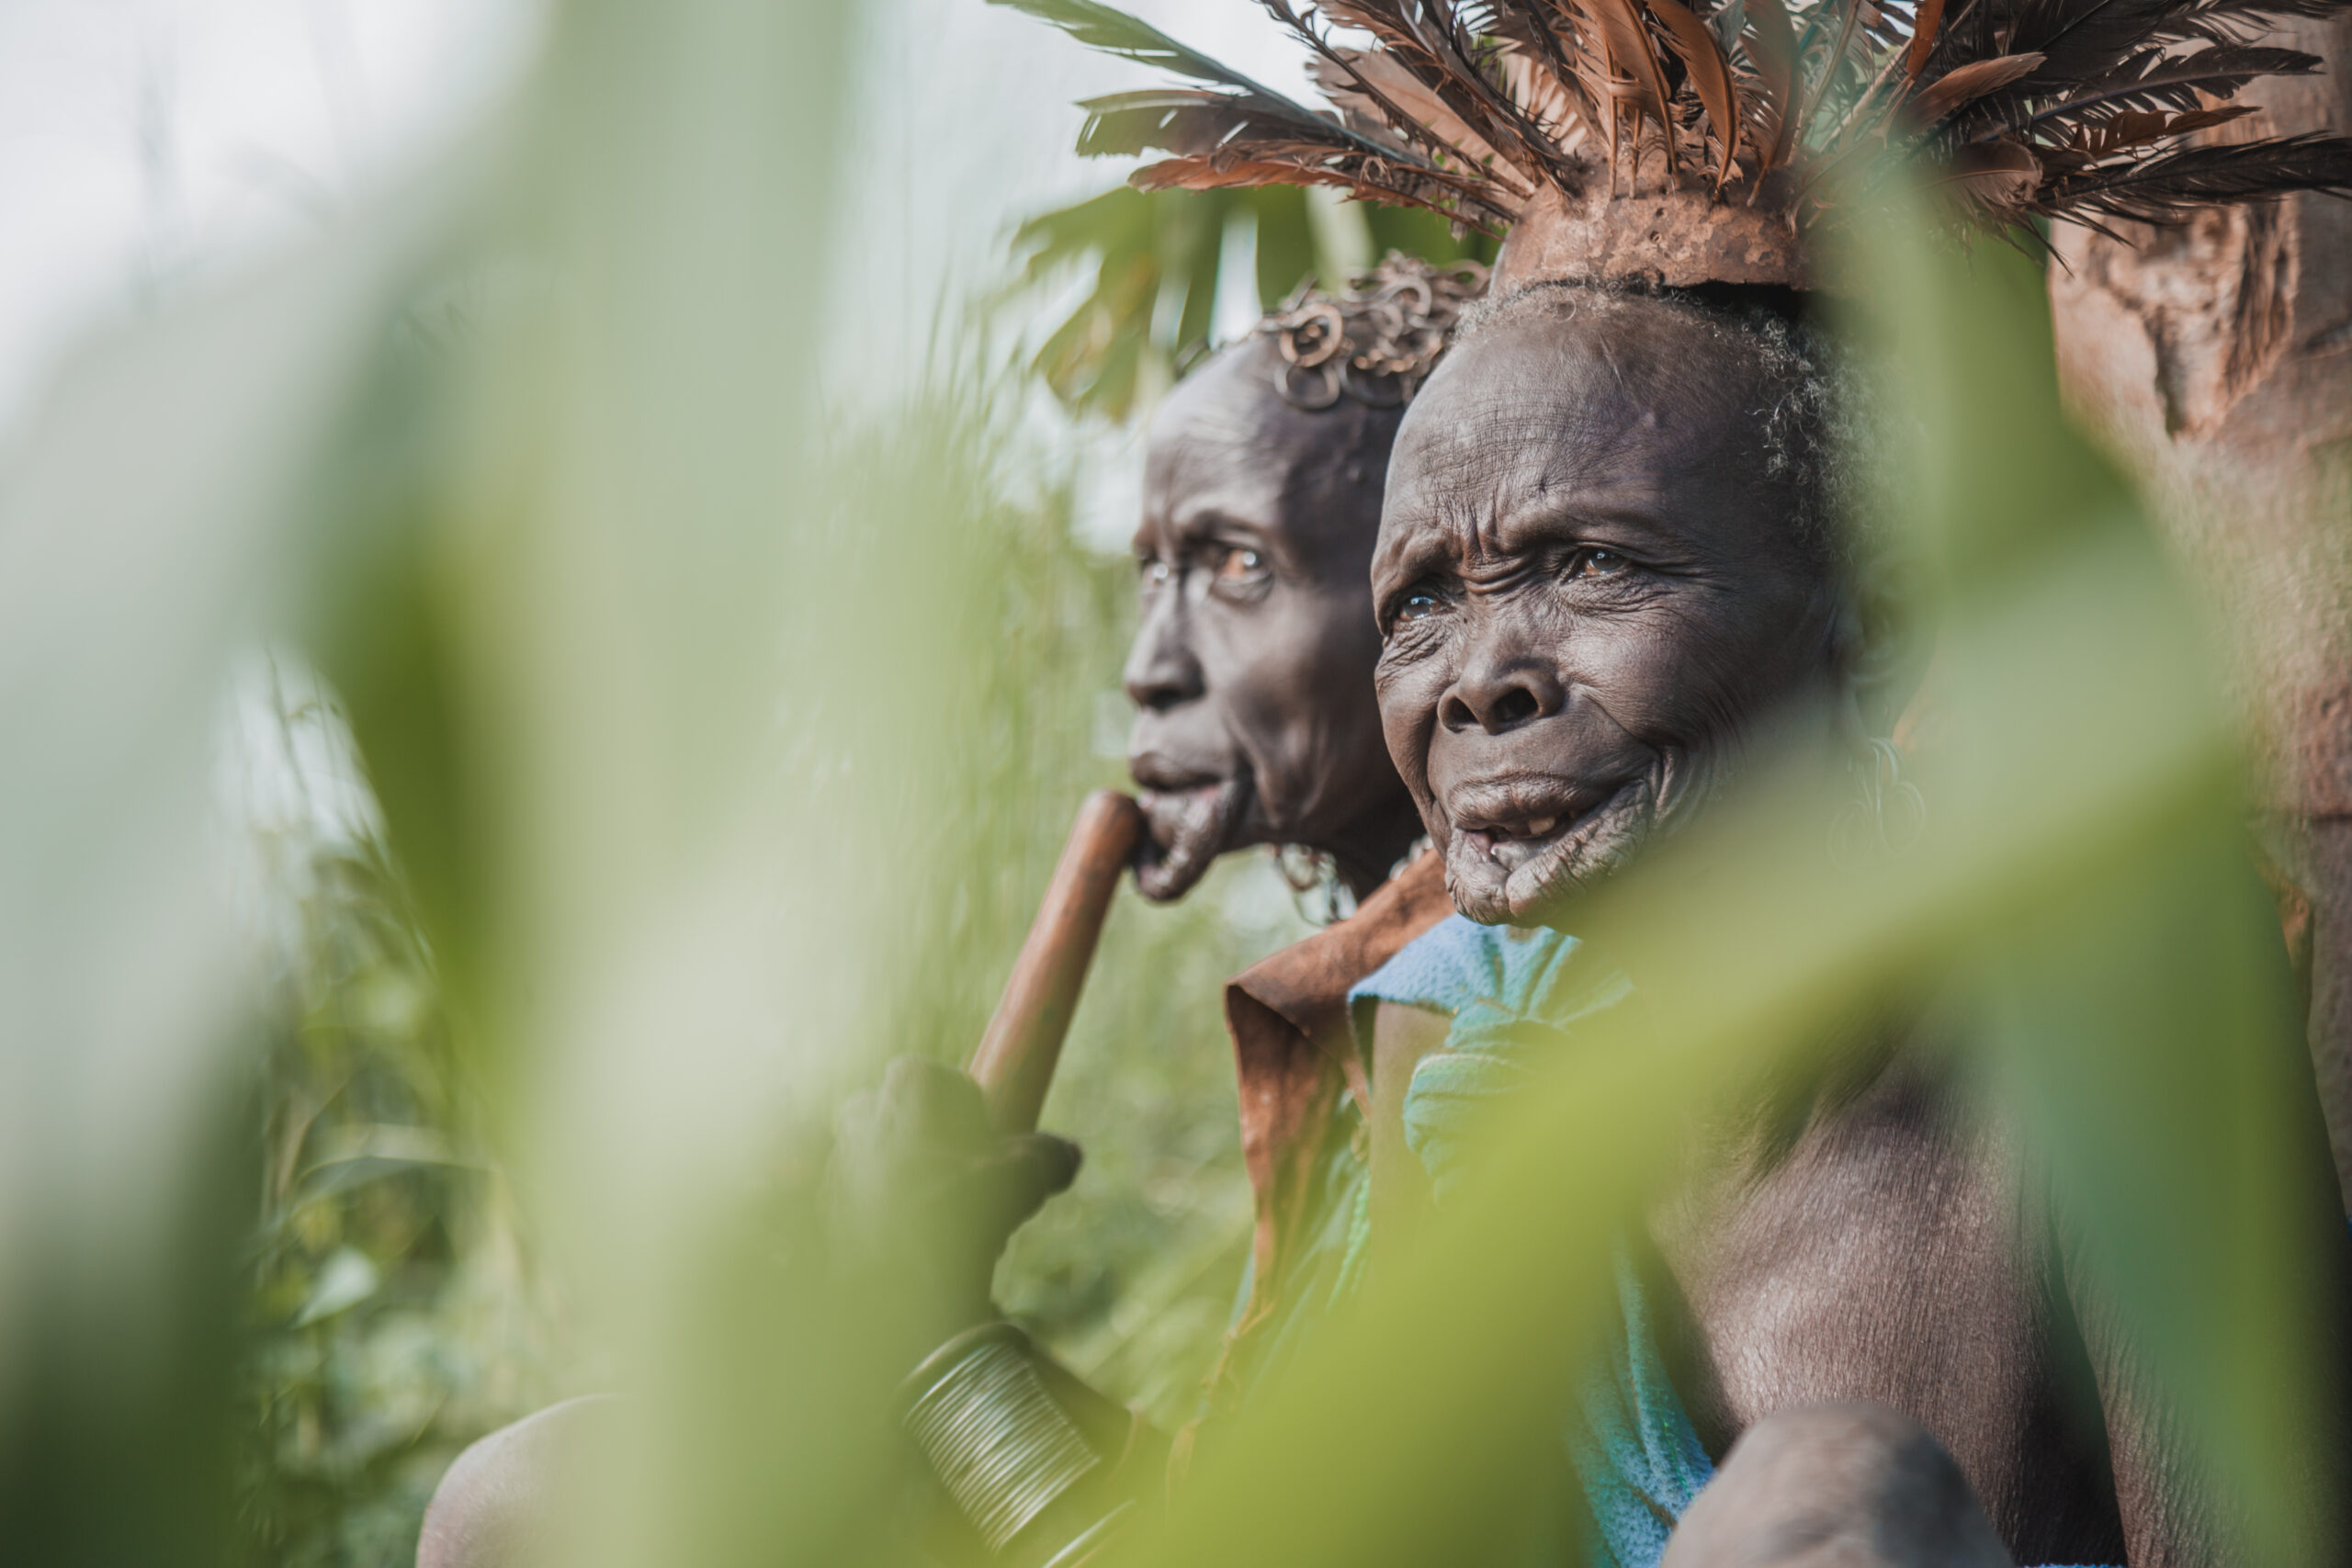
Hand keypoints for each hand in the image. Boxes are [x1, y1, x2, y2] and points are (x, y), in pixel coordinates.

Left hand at [828, 1057, 1080, 1356]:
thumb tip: (1067, 1154)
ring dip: (908, 1177)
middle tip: (963, 1177)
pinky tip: (916, 1247)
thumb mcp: (1021, 1181)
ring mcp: (837, 1166)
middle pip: (896, 1113)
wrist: (896, 1293)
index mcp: (901, 1094)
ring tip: (946, 1221)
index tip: (982, 1138)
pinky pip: (860, 1198)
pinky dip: (886, 1213)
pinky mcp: (826, 1211)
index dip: (958, 1101)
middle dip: (927, 1137)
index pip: (928, 1074)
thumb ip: (1047, 1158)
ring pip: (877, 1157)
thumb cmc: (961, 1218)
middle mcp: (859, 1120)